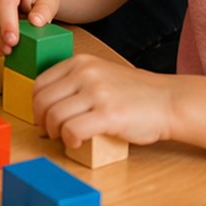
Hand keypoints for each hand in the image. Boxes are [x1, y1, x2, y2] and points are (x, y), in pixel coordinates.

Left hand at [31, 55, 175, 147]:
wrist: (169, 101)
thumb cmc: (134, 93)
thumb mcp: (100, 74)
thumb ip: (75, 83)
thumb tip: (45, 107)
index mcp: (81, 62)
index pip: (40, 83)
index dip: (36, 105)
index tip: (42, 117)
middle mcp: (86, 73)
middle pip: (43, 101)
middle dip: (41, 121)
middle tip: (50, 132)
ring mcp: (97, 93)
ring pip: (54, 116)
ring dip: (55, 132)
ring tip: (64, 138)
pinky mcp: (108, 114)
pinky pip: (72, 130)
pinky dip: (70, 140)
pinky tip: (77, 143)